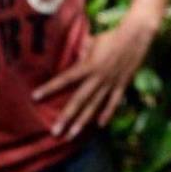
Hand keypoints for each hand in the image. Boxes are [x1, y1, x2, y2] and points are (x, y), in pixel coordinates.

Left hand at [32, 21, 153, 137]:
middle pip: (79, 100)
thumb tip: (75, 56)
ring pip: (94, 106)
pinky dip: (108, 113)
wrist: (136, 36)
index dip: (49, 88)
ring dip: (83, 121)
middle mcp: (98, 78)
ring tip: (72, 135)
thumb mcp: (92, 41)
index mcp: (88, 66)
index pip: (65, 79)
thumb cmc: (112, 36)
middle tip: (55, 132)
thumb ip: (81, 51)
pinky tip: (100, 125)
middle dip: (66, 117)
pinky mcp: (122, 84)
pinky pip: (114, 102)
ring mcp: (110, 83)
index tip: (35, 97)